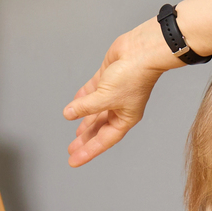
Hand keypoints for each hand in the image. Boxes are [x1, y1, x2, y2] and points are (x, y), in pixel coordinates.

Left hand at [62, 21, 170, 166]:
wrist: (142, 51)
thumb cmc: (134, 76)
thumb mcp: (105, 97)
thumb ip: (85, 107)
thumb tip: (69, 114)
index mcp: (125, 118)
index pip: (103, 140)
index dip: (88, 151)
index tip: (74, 160)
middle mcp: (120, 107)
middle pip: (99, 128)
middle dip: (86, 139)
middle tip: (72, 149)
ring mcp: (114, 92)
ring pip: (95, 111)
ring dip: (84, 120)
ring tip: (74, 132)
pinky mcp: (108, 77)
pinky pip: (92, 91)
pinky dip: (83, 97)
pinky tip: (74, 103)